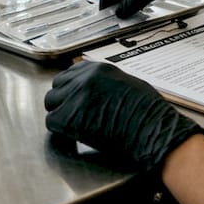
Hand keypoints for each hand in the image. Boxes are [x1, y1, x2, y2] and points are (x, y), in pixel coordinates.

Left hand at [44, 61, 203, 172]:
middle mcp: (84, 78)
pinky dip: (60, 130)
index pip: (70, 74)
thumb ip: (106, 83)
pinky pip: (52, 121)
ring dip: (60, 114)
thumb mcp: (127, 84)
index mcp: (98, 68)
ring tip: (74, 125)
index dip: (71, 89)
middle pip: (58, 86)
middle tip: (73, 115)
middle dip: (63, 100)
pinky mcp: (70, 116)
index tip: (74, 100)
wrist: (152, 129)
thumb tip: (97, 91)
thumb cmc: (148, 111)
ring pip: (52, 103)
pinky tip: (72, 135)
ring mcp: (75, 96)